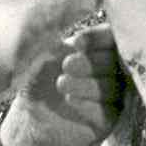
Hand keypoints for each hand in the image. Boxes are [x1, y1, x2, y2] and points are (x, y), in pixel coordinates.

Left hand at [4, 24, 124, 145]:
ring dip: (88, 85)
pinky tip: (71, 101)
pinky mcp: (110, 121)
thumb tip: (65, 24)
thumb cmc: (37, 80)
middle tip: (67, 65)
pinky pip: (108, 112)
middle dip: (92, 62)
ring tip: (61, 83)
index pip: (113, 38)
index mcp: (100, 49)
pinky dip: (90, 105)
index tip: (78, 43)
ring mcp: (114, 97)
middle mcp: (112, 71)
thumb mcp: (44, 54)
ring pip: (113, 88)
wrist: (28, 119)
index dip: (98, 39)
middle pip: (117, 63)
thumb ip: (57, 38)